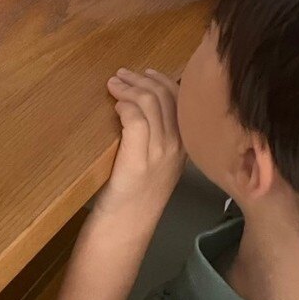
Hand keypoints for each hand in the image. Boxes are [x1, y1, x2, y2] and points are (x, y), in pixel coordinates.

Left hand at [100, 69, 185, 210]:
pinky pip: (135, 119)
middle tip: (121, 76)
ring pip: (149, 103)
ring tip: (113, 84)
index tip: (145, 73)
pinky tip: (115, 104)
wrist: (126, 226)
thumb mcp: (157, 164)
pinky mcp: (138, 159)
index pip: (181, 100)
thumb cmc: (136, 195)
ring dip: (129, 88)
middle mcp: (177, 146)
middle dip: (141, 80)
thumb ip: (158, 138)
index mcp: (185, 145)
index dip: (162, 81)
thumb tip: (144, 107)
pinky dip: (124, 105)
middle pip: (164, 97)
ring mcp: (159, 152)